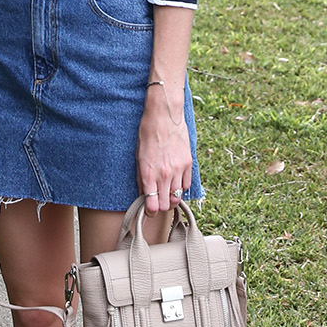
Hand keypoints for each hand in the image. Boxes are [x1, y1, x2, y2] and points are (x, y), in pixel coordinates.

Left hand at [136, 82, 192, 214]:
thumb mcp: (138, 156)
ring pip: (178, 197)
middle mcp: (165, 174)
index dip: (150, 211)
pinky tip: (175, 182)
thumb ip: (141, 178)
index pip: (152, 204)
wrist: (164, 115)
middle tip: (158, 201)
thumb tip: (143, 194)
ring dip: (172, 198)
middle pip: (166, 205)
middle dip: (161, 206)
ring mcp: (178, 169)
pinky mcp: (188, 163)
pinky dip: (181, 188)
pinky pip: (187, 185)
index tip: (149, 209)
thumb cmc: (147, 133)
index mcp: (149, 173)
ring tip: (166, 192)